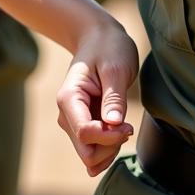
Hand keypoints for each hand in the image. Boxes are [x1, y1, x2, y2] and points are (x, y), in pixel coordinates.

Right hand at [56, 18, 138, 176]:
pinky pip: (93, 148)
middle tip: (128, 127)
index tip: (128, 126)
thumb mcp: (116, 68)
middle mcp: (66, 114)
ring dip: (110, 149)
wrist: (98, 39)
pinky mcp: (83, 124)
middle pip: (85, 152)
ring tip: (124, 126)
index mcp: (69, 99)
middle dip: (110, 147)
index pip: (84, 133)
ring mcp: (74, 121)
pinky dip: (108, 147)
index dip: (109, 137)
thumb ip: (114, 97)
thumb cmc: (108, 48)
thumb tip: (114, 124)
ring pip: (89, 155)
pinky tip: (119, 131)